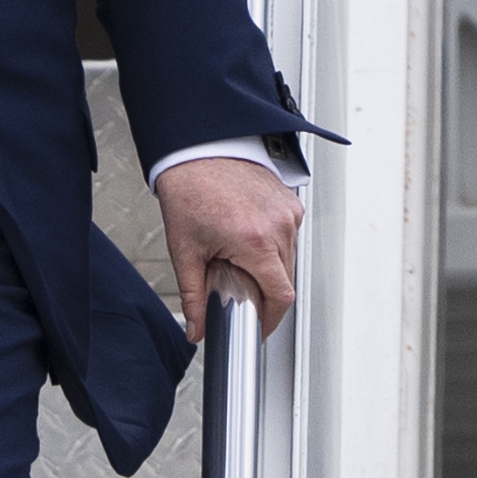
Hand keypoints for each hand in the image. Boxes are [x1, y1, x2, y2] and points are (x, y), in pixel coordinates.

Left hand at [155, 155, 301, 344]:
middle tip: (239, 291)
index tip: (259, 327)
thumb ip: (193, 296)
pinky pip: (289, 237)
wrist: (197, 149)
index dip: (271, 319)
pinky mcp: (291, 202)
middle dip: (265, 293)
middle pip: (285, 280)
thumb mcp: (185, 251)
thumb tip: (196, 329)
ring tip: (241, 260)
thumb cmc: (190, 190)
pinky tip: (250, 238)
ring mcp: (288, 212)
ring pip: (289, 259)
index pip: (281, 296)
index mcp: (256, 242)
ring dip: (271, 269)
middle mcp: (279, 227)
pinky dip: (274, 246)